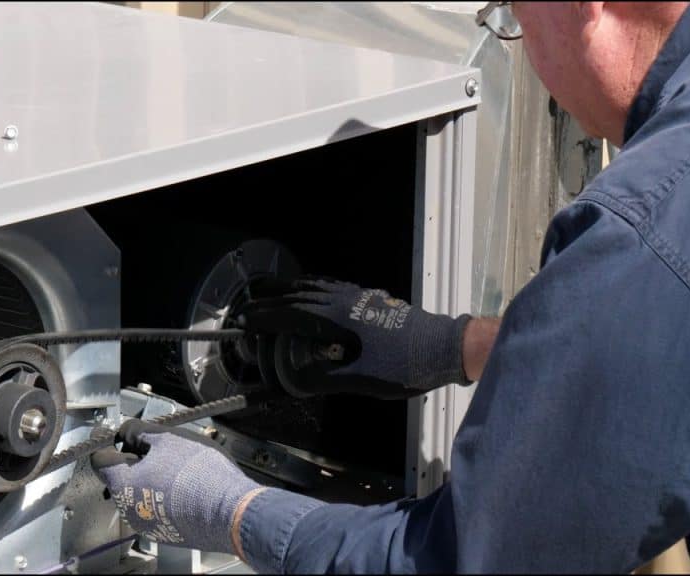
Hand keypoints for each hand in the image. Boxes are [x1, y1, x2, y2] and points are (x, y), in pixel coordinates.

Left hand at [91, 419, 261, 553]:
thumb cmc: (200, 475)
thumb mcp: (168, 439)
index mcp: (123, 484)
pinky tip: (185, 487)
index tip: (117, 436)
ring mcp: (148, 525)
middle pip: (120, 478)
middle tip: (156, 448)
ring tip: (177, 469)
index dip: (109, 443)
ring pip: (140, 495)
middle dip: (135, 461)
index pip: (100, 460)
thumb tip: (129, 431)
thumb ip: (141, 432)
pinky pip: (158, 510)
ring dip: (152, 479)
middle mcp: (129, 509)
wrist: (231, 511)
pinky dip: (166, 497)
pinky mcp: (167, 534)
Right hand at [237, 276, 471, 397]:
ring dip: (290, 289)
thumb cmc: (404, 367)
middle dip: (271, 299)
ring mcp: (358, 297)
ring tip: (272, 291)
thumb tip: (299, 380)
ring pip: (316, 287)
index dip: (265, 317)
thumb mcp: (363, 381)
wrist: (444, 347)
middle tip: (249, 304)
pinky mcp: (370, 299)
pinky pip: (332, 286)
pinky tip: (314, 291)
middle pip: (299, 295)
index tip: (245, 319)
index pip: (291, 315)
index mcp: (338, 319)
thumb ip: (328, 379)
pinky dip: (313, 286)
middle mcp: (344, 302)